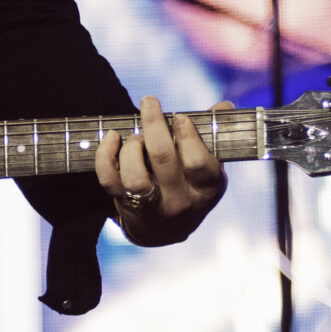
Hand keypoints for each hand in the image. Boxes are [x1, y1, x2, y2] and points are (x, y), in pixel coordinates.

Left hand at [94, 96, 228, 245]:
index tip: (180, 116)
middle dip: (154, 126)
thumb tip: (225, 105)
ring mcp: (152, 206)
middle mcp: (180, 200)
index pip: (198, 163)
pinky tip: (112, 137)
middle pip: (163, 160)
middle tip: (149, 102)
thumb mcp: (208, 165)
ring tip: (136, 135)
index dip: (188, 137)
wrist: (166, 229)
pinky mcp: (126, 205)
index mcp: (206, 187)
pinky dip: (105, 155)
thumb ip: (212, 134)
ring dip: (132, 146)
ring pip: (135, 176)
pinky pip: (109, 180)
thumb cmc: (190, 184)